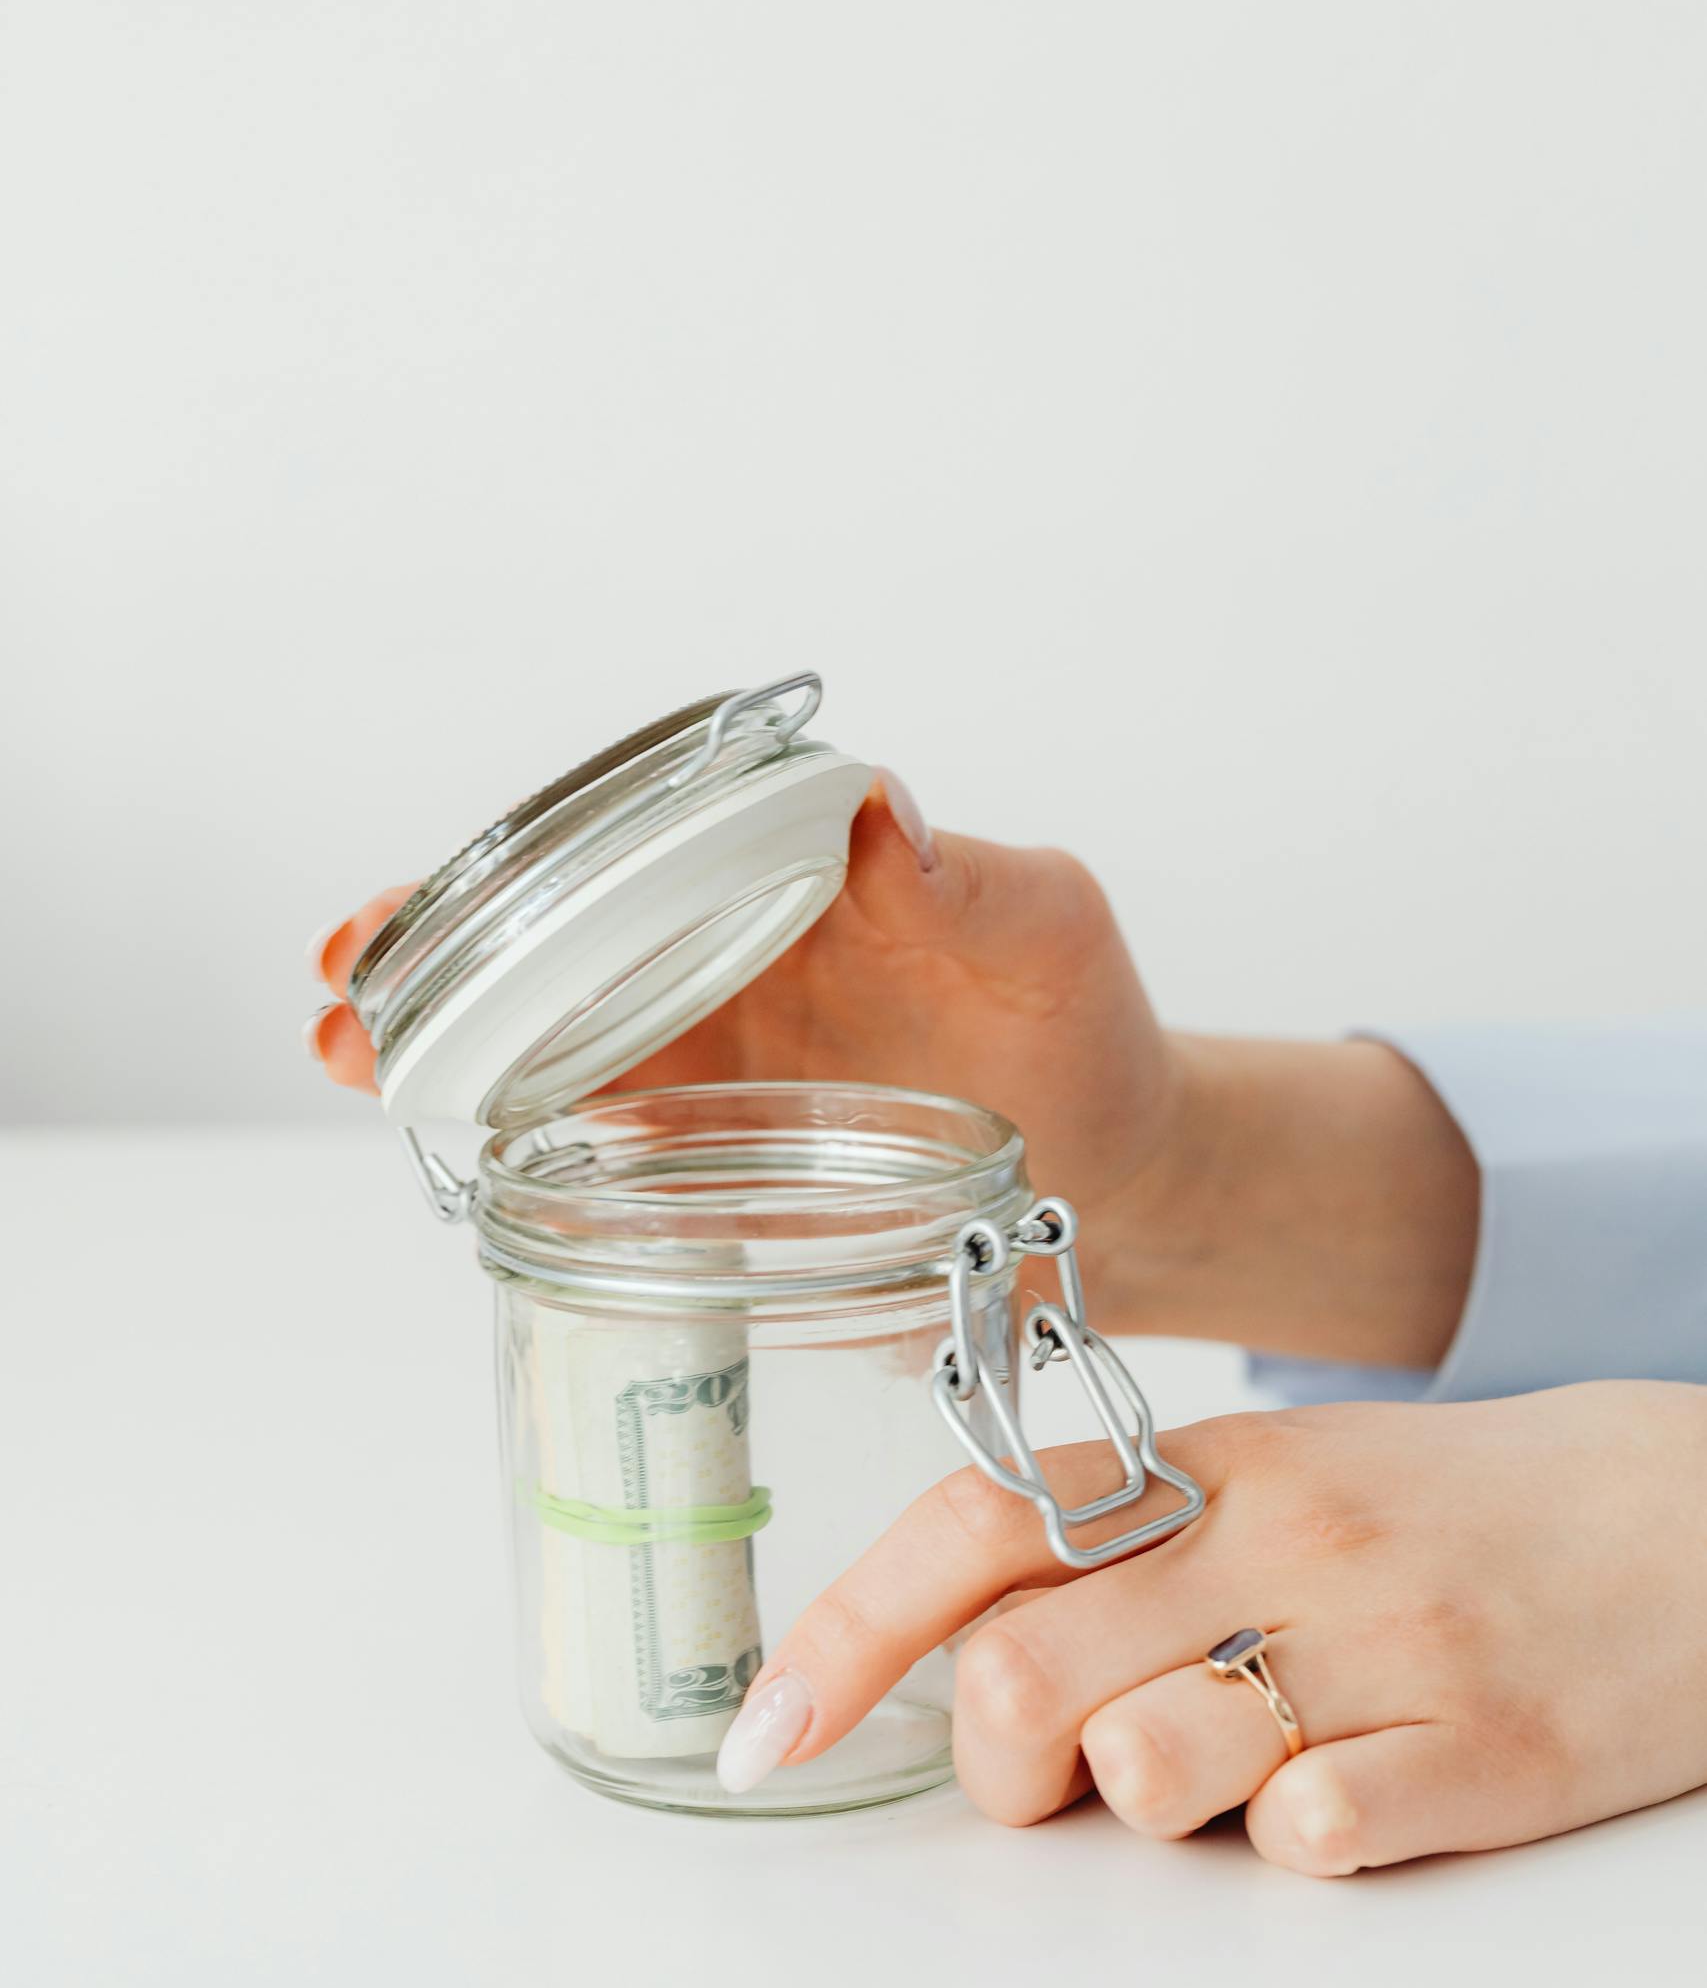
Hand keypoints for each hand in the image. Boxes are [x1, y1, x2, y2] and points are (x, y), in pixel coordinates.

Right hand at [304, 774, 1185, 1299]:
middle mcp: (726, 961)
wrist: (1116, 1172)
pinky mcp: (715, 1160)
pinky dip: (518, 1144)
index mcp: (784, 879)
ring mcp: (711, 1064)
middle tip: (351, 991)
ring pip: (549, 1045)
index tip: (446, 885)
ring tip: (353, 1060)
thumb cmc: (1081, 1028)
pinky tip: (455, 1160)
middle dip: (444, 961)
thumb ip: (976, 880)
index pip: (634, 850)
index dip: (528, 867)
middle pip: (558, 946)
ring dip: (446, 1052)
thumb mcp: (1049, 931)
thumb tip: (883, 815)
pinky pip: (596, 1145)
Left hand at [714, 1379, 1706, 1873]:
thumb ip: (1119, 1548)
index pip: (974, 1523)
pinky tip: (1351, 1785)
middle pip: (1024, 1680)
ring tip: (1240, 1762)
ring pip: (1150, 1772)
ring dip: (1153, 1805)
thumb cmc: (1447, 1509)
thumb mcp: (1276, 1480)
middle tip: (1062, 1780)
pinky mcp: (1485, 1749)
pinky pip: (1312, 1835)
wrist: (1685, 1519)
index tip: (764, 1731)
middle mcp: (1281, 1534)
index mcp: (1210, 1462)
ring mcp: (1384, 1639)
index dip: (840, 1632)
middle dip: (1000, 1771)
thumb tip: (945, 1650)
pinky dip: (1297, 1841)